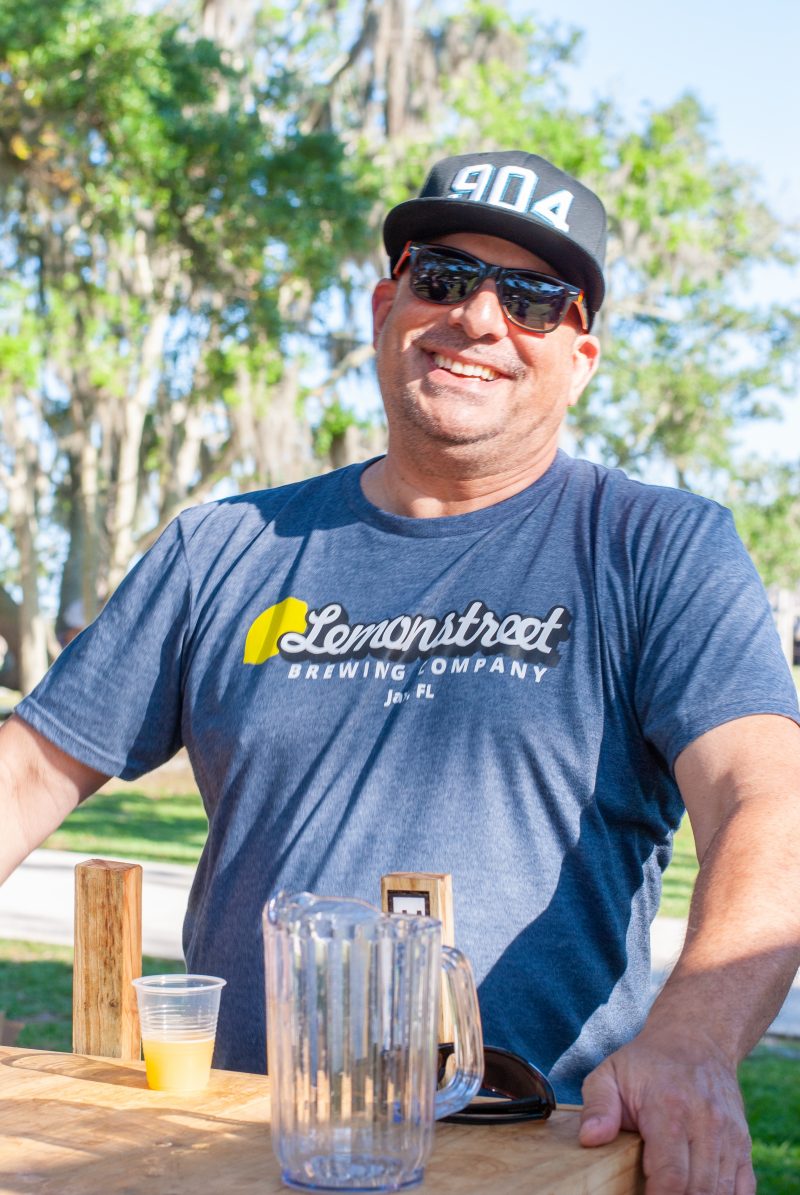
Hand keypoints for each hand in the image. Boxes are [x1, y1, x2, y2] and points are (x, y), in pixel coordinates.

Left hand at [578, 1024, 753, 1193]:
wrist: (696, 1039)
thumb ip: (598, 1107)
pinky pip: (743, 1189)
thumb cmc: (646, 1062)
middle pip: (697, 1189)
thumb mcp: (610, 1073)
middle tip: (650, 1194)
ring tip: (672, 1192)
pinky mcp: (743, 1143)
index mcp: (669, 1108)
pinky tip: (700, 1192)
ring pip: (721, 1191)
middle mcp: (706, 1122)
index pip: (670, 1174)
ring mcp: (730, 1134)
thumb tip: (590, 1139)